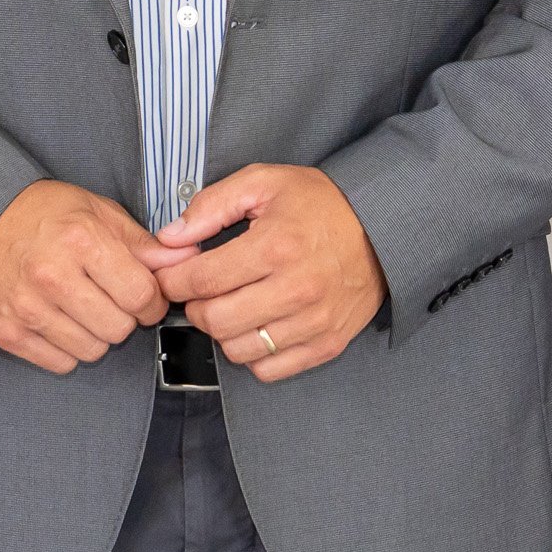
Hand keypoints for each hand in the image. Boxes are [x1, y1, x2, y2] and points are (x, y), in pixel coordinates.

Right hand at [0, 180, 169, 373]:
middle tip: (111, 299)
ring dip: (96, 335)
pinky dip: (67, 349)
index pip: (141, 295)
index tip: (146, 295)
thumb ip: (143, 243)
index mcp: (81, 240)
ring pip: (92, 351)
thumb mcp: (97, 211)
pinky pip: (60, 363)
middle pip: (119, 329)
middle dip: (124, 317)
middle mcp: (52, 276)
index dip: (153, 300)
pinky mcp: (8, 332)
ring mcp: (27, 308)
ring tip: (83, 308)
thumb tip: (185, 262)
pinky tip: (60, 321)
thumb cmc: (43, 213)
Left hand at [148, 166, 386, 384]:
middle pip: (215, 320)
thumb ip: (210, 206)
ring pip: (238, 349)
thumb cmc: (320, 204)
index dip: (174, 280)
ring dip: (223, 330)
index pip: (201, 280)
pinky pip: (269, 369)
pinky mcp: (327, 344)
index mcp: (276, 245)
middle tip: (202, 291)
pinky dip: (253, 353)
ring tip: (231, 305)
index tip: (174, 274)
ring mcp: (313, 321)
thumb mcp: (263, 182)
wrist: (382, 226)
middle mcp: (296, 288)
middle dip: (195, 306)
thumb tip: (169, 239)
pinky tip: (257, 325)